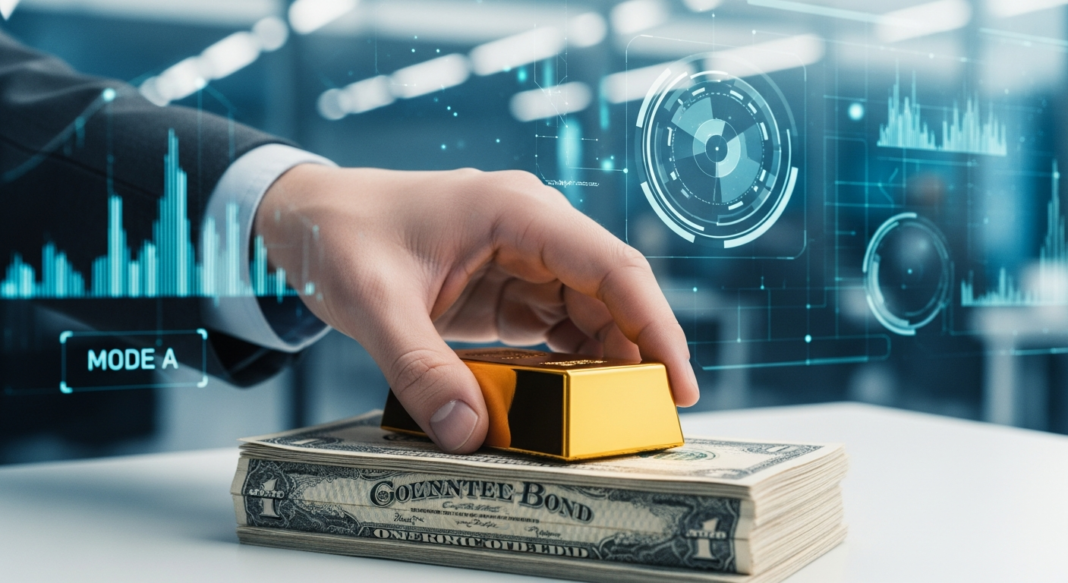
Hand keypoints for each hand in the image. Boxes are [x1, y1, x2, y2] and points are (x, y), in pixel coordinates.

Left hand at [255, 166, 698, 452]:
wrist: (311, 219)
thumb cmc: (342, 238)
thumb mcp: (373, 303)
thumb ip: (418, 367)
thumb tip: (468, 433)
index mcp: (515, 211)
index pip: (610, 266)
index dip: (654, 325)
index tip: (678, 384)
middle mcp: (532, 227)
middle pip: (611, 291)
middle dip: (640, 352)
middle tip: (653, 419)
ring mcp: (523, 256)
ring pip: (590, 310)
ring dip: (607, 361)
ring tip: (617, 418)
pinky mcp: (508, 284)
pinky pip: (557, 324)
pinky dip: (571, 361)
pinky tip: (573, 399)